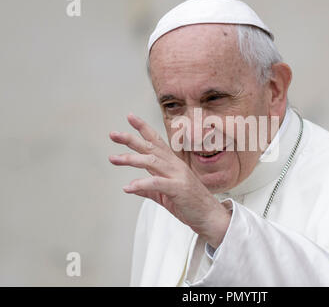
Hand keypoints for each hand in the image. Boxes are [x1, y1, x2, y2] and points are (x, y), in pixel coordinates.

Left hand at [108, 113, 230, 247]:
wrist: (210, 217)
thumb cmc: (191, 204)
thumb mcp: (165, 195)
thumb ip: (149, 189)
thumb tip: (132, 187)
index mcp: (173, 164)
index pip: (156, 141)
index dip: (143, 128)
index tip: (130, 117)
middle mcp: (175, 165)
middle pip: (151, 147)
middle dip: (131, 139)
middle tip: (113, 134)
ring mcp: (178, 176)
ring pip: (151, 162)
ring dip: (131, 159)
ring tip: (114, 159)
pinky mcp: (178, 189)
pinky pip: (156, 183)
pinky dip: (141, 184)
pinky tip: (128, 187)